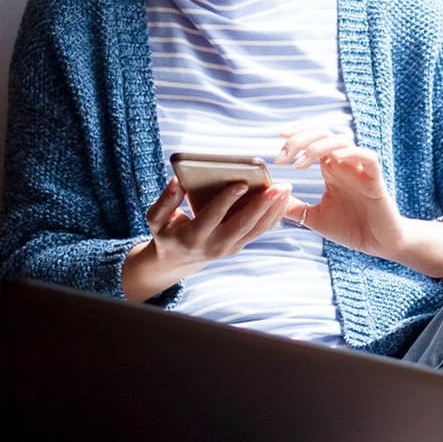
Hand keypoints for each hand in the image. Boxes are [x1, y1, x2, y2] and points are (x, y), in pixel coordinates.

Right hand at [123, 176, 291, 301]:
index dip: (227, 200)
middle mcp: (214, 245)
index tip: (242, 183)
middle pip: (242, 225)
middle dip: (261, 205)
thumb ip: (164, 201)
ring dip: (273, 210)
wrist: (177, 259)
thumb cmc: (167, 232)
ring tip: (285, 189)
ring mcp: (229, 248)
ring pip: (256, 229)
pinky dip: (273, 216)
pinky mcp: (239, 246)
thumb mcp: (156, 219)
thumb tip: (176, 181)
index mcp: (192, 236)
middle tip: (277, 186)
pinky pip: (259, 231)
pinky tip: (283, 199)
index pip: (212, 216)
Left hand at [275, 126, 405, 257]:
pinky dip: (352, 153)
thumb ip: (293, 206)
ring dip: (318, 146)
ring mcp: (360, 171)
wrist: (379, 245)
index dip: (297, 133)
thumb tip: (269, 198)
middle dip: (300, 139)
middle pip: (324, 134)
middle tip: (282, 157)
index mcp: (330, 168)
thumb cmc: (351, 228)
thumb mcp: (313, 217)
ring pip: (342, 141)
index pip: (314, 138)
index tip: (278, 139)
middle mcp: (344, 164)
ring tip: (300, 164)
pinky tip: (334, 159)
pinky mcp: (376, 181)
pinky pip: (368, 157)